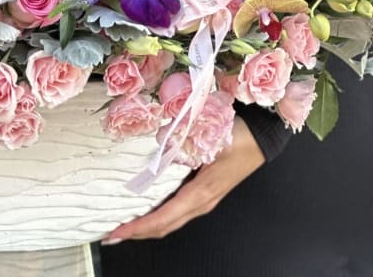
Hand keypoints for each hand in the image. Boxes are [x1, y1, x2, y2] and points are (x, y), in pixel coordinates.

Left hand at [101, 118, 265, 244]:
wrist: (262, 138)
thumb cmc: (239, 137)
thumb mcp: (211, 136)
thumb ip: (184, 139)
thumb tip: (160, 141)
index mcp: (200, 192)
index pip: (164, 217)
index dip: (140, 227)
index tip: (118, 231)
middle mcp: (201, 202)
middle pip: (165, 226)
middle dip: (137, 232)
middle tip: (110, 234)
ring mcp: (203, 200)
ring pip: (170, 221)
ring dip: (146, 226)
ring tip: (123, 226)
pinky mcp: (204, 192)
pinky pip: (176, 211)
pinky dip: (157, 216)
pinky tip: (146, 211)